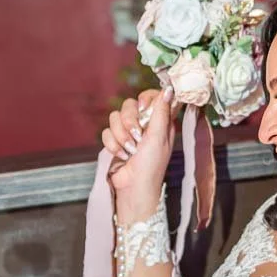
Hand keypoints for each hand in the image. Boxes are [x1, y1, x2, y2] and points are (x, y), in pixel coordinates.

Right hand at [101, 87, 174, 212]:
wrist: (134, 187)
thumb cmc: (152, 165)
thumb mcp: (159, 136)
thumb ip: (161, 111)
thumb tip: (170, 88)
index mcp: (160, 121)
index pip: (151, 96)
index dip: (145, 99)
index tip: (144, 109)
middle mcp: (144, 125)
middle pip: (129, 104)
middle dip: (129, 121)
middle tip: (137, 137)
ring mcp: (128, 133)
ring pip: (114, 118)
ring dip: (121, 136)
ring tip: (130, 151)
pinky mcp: (115, 141)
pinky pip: (106, 132)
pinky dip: (113, 145)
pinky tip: (122, 156)